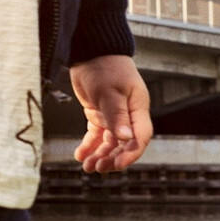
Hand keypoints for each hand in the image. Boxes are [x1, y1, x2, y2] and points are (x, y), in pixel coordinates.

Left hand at [69, 54, 151, 171]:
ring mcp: (113, 116)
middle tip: (98, 168)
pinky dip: (89, 145)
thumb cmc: (105, 67)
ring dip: (100, 155)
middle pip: (124, 144)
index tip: (117, 165)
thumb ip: (116, 114)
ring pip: (109, 142)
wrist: (91, 52)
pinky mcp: (99, 114)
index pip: (139, 138)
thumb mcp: (110, 91)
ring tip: (88, 167)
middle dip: (112, 158)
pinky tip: (80, 155)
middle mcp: (128, 115)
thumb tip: (124, 138)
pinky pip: (96, 135)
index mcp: (138, 109)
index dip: (130, 154)